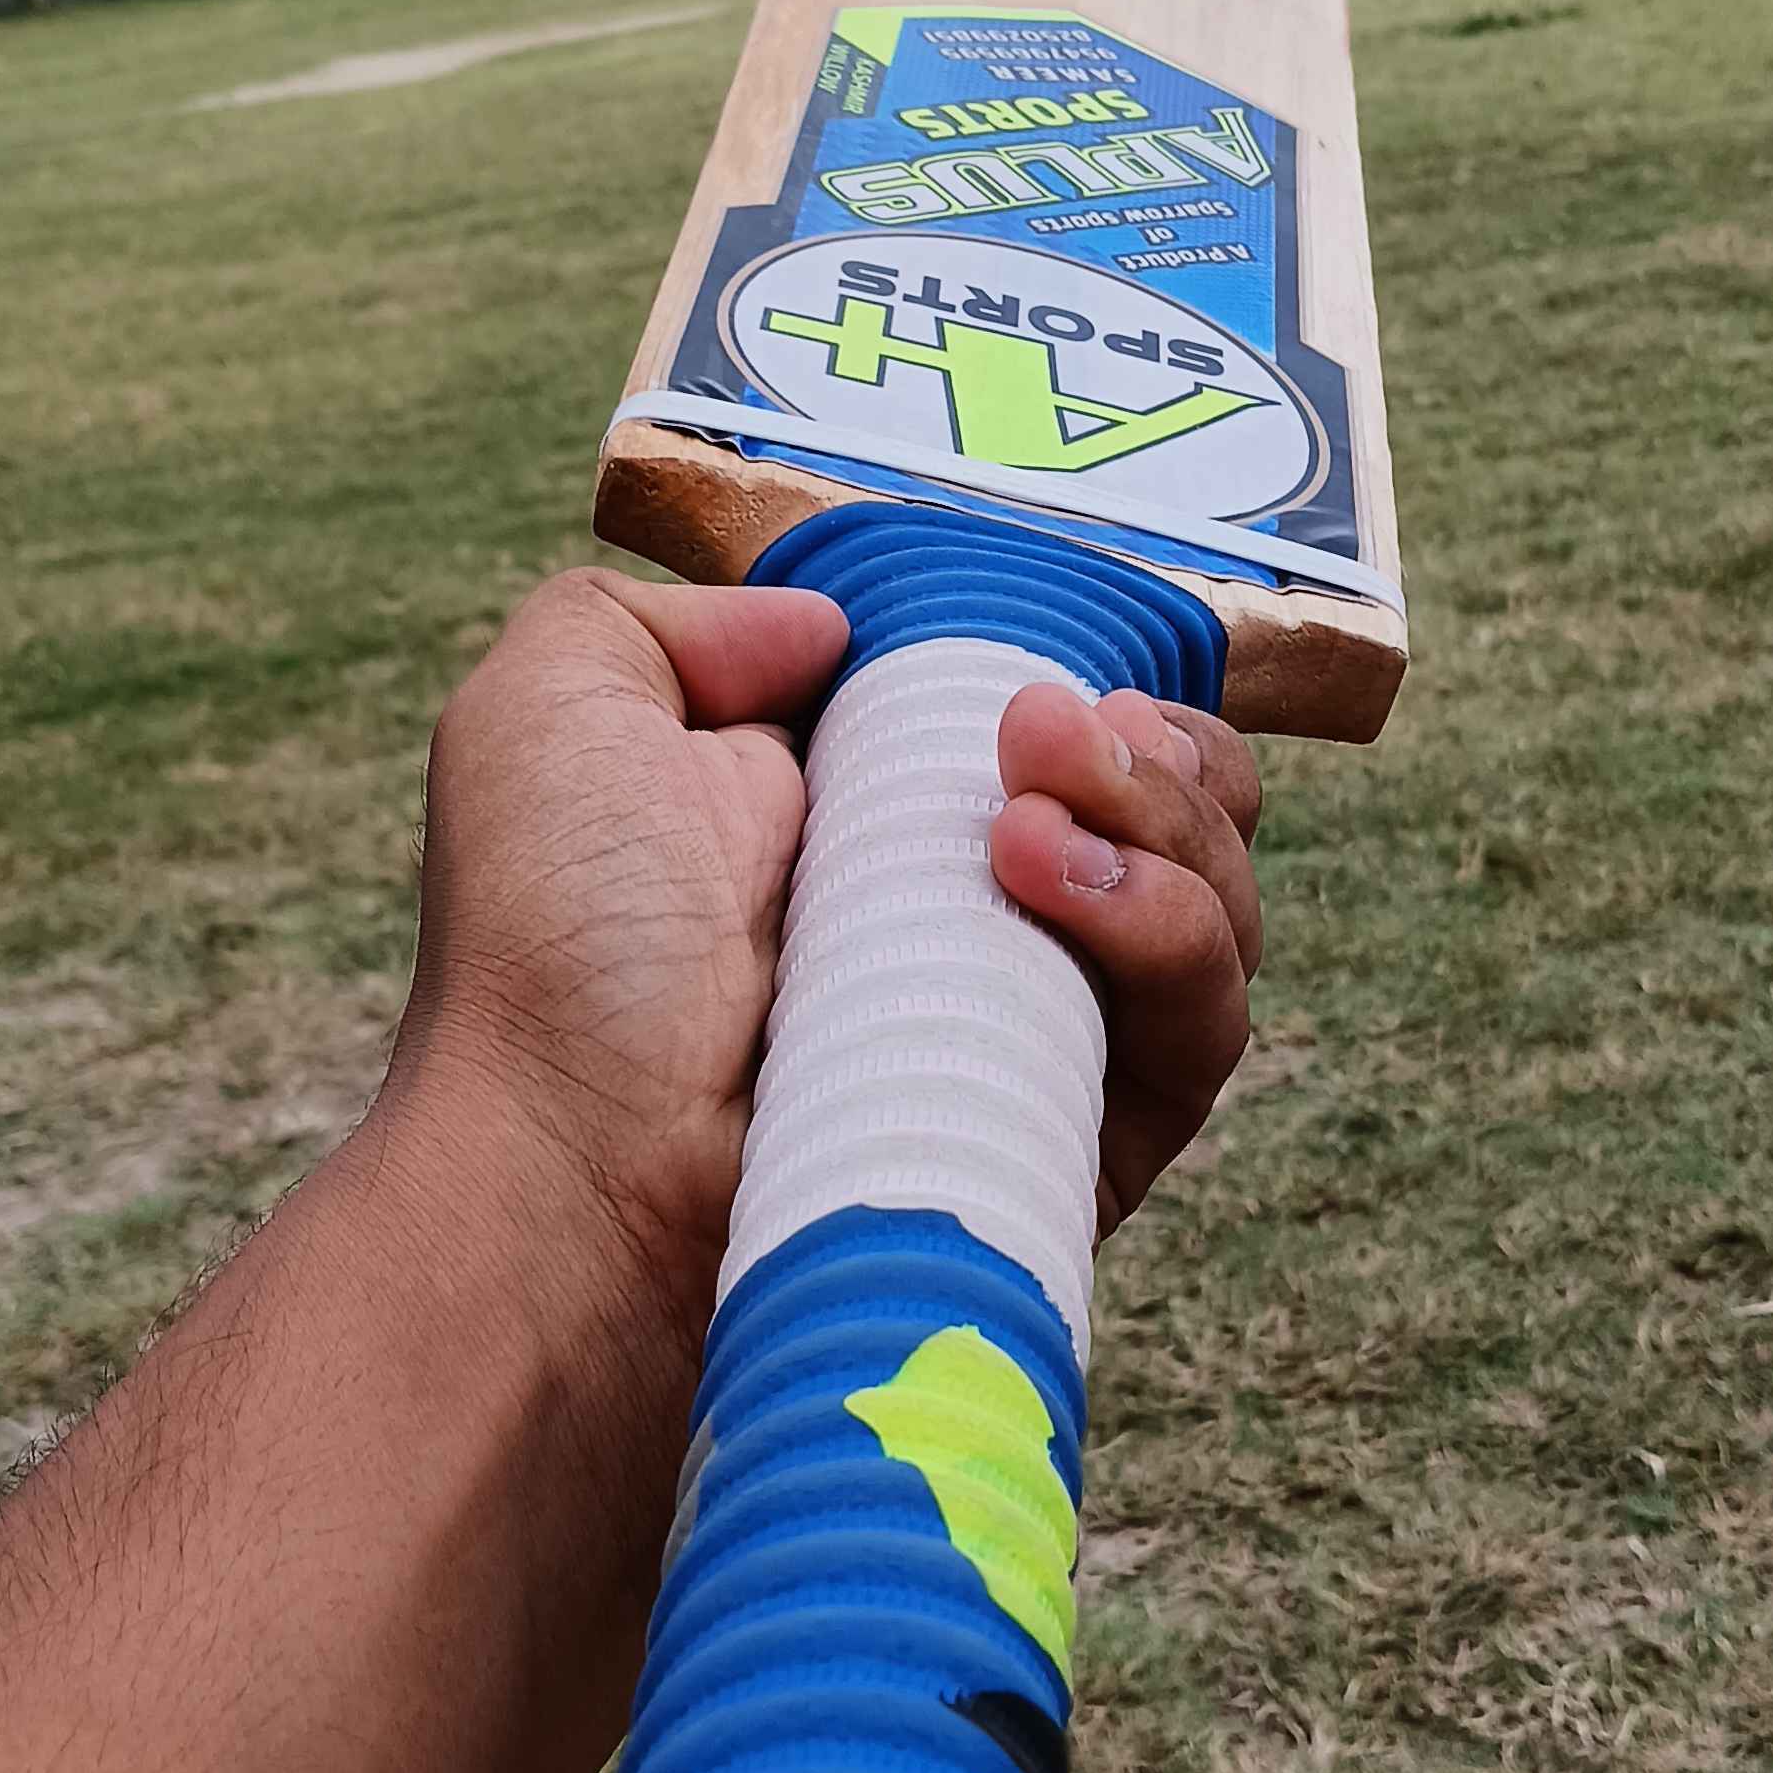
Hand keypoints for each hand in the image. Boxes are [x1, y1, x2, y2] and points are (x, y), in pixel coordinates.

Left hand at [378, 573, 1265, 1392]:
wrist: (569, 1150)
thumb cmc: (553, 942)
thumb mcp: (560, 704)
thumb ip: (690, 622)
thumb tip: (830, 633)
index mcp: (887, 828)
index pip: (1089, 746)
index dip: (1114, 699)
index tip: (1049, 676)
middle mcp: (986, 929)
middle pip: (1193, 817)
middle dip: (1163, 750)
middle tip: (1042, 731)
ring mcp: (1043, 1039)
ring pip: (1219, 913)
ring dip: (1166, 828)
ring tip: (1025, 820)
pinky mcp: (1079, 1143)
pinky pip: (1200, 1031)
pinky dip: (1166, 934)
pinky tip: (1047, 887)